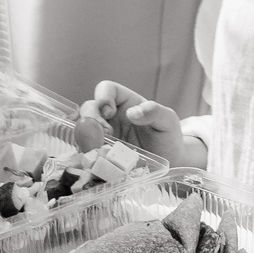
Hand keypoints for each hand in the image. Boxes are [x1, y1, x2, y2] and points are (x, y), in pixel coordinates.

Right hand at [80, 81, 201, 167]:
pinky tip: (95, 161)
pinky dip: (86, 155)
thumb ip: (155, 112)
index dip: (103, 97)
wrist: (170, 163)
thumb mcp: (168, 121)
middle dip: (91, 119)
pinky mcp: (101, 154)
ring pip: (83, 130)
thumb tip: (133, 112)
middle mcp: (111, 117)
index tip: (109, 112)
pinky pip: (86, 151)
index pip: (106, 89)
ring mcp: (104, 136)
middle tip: (105, 134)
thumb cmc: (168, 137)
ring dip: (86, 138)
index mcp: (126, 102)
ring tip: (100, 150)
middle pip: (89, 108)